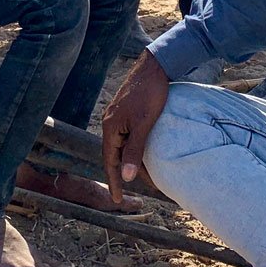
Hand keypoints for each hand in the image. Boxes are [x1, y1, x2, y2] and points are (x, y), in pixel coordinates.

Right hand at [101, 53, 170, 204]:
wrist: (155, 67)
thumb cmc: (150, 94)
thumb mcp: (144, 125)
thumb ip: (134, 150)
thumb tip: (125, 176)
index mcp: (110, 127)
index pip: (109, 161)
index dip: (114, 181)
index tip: (117, 199)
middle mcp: (110, 122)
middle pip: (115, 154)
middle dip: (127, 172)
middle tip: (143, 187)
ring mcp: (118, 116)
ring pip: (123, 145)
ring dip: (133, 159)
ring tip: (149, 173)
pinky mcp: (127, 112)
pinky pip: (128, 136)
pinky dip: (136, 147)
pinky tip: (146, 152)